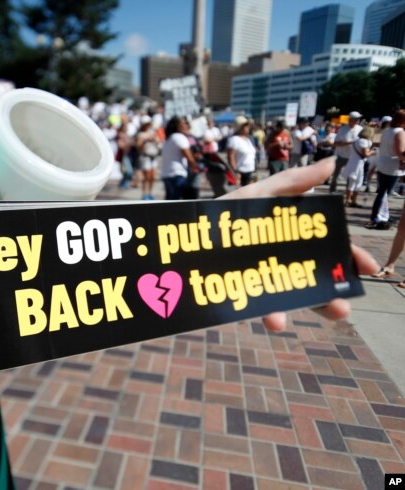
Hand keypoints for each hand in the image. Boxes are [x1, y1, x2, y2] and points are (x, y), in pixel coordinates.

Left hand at [221, 158, 378, 331]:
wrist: (175, 235)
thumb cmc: (221, 214)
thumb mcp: (256, 194)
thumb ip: (292, 183)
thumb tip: (331, 163)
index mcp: (285, 239)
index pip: (323, 250)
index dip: (346, 258)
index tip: (367, 269)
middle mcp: (274, 262)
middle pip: (311, 279)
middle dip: (332, 292)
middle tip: (346, 304)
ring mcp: (256, 281)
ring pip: (291, 298)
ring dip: (312, 308)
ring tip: (328, 314)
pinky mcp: (236, 296)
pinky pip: (258, 309)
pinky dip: (271, 315)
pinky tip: (277, 319)